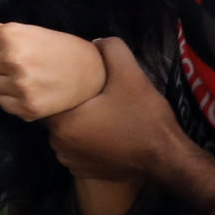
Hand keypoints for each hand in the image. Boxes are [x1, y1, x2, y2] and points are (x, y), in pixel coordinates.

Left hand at [0, 19, 111, 122]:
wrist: (92, 73)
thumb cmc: (57, 48)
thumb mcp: (26, 30)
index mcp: (10, 36)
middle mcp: (12, 61)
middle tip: (12, 63)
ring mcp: (18, 87)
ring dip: (0, 81)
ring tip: (24, 75)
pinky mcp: (26, 108)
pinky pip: (0, 102)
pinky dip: (10, 97)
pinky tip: (28, 89)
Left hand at [42, 35, 212, 197]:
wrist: (168, 159)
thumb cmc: (144, 118)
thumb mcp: (130, 75)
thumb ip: (111, 50)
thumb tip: (97, 42)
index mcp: (62, 124)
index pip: (46, 99)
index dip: (60, 87)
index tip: (77, 80)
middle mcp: (60, 147)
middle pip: (57, 116)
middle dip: (72, 104)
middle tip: (92, 93)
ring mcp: (72, 163)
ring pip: (68, 133)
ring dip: (79, 123)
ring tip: (100, 110)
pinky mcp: (86, 173)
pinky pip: (79, 150)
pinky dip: (88, 140)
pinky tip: (105, 130)